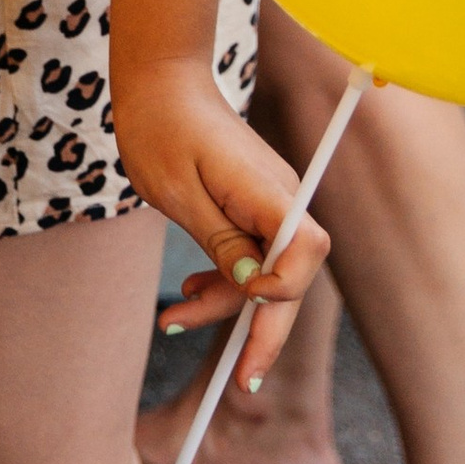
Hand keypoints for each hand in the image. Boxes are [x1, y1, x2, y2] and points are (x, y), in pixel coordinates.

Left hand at [111, 55, 328, 388]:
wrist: (159, 83)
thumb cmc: (162, 128)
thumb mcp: (177, 191)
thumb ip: (219, 240)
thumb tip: (250, 287)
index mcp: (266, 189)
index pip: (305, 249)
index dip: (286, 287)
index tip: (249, 303)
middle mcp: (279, 198)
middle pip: (290, 276)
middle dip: (265, 330)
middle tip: (241, 380)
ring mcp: (269, 204)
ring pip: (266, 273)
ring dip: (228, 306)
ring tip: (175, 319)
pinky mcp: (252, 208)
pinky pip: (251, 256)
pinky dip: (224, 281)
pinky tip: (191, 293)